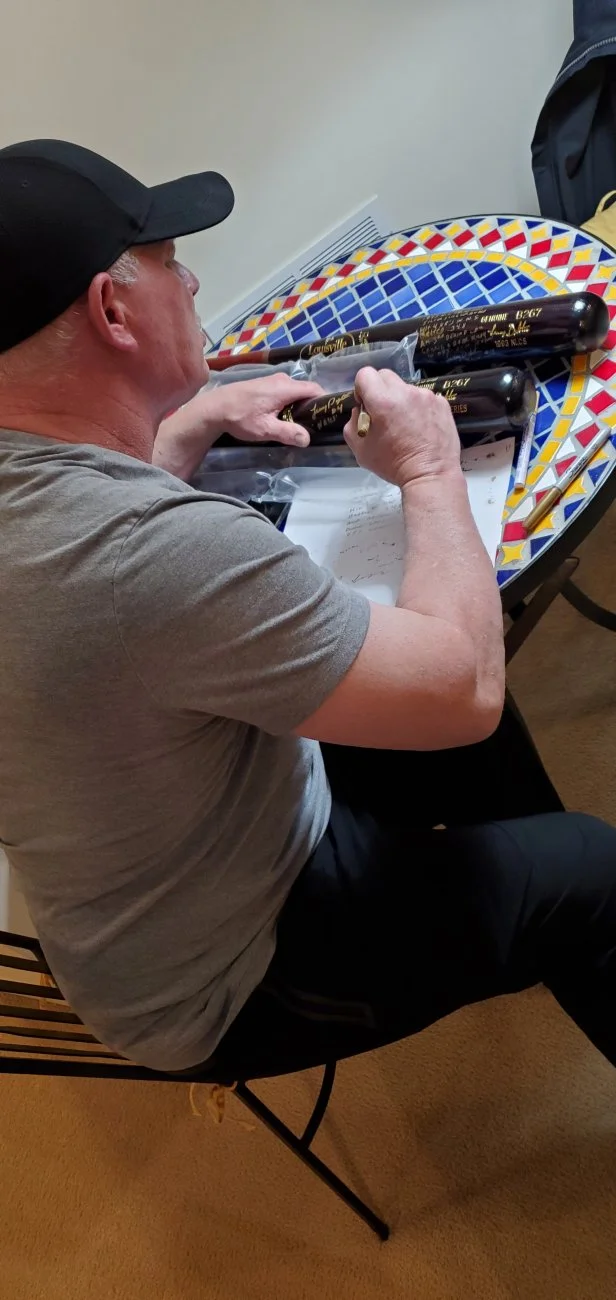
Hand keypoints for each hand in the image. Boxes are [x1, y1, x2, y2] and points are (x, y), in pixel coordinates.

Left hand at [193, 374, 323, 447]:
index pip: (315, 389)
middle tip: (314, 425)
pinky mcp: (265, 385)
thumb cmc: (240, 417)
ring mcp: (272, 380)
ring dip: (299, 406)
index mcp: (285, 388)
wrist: (214, 408)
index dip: (325, 401)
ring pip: (295, 392)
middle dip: (312, 406)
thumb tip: (307, 439)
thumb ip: (288, 432)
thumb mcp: (265, 429)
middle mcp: (281, 379)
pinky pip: (285, 392)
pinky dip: (288, 403)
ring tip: (298, 424)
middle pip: (306, 390)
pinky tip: (282, 417)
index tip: (329, 416)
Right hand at [343, 367, 460, 487]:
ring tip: (406, 424)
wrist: (430, 475)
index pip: (365, 374)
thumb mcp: (360, 449)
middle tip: (384, 413)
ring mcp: (426, 396)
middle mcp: (405, 392)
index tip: (367, 405)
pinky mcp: (442, 402)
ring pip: (406, 387)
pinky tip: (421, 427)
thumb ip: (352, 423)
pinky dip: (419, 407)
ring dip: (401, 400)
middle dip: (380, 390)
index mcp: (382, 401)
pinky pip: (424, 397)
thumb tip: (361, 410)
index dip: (362, 389)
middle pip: (386, 375)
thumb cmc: (392, 465)